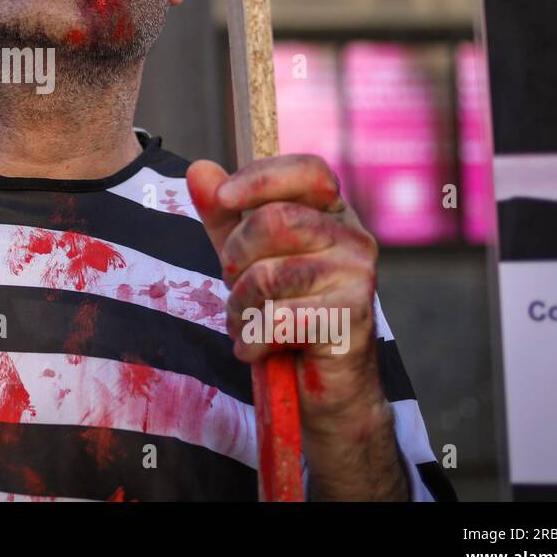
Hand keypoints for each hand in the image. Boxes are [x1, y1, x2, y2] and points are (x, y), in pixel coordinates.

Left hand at [186, 155, 407, 499]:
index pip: (307, 171)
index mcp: (332, 213)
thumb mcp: (244, 257)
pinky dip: (254, 338)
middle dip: (235, 256)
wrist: (320, 387)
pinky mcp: (352, 318)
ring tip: (246, 322)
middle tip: (234, 284)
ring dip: (240, 306)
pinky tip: (258, 347)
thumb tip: (198, 169)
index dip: (261, 178)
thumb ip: (223, 215)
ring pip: (270, 274)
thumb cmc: (282, 312)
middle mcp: (353, 237)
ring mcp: (358, 277)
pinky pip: (280, 318)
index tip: (223, 198)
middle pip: (276, 220)